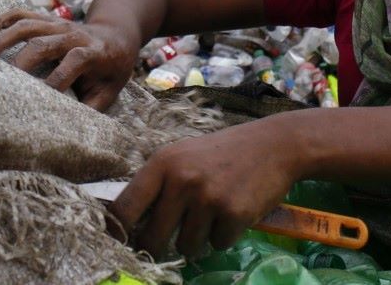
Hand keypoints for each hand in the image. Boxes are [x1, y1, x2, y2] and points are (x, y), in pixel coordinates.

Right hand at [0, 8, 139, 110]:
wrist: (116, 34)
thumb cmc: (111, 69)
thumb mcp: (111, 90)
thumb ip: (93, 106)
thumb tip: (69, 127)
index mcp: (95, 52)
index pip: (76, 60)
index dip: (58, 78)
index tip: (39, 97)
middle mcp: (74, 34)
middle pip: (44, 42)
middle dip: (22, 61)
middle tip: (2, 79)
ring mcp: (58, 23)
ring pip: (27, 24)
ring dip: (4, 37)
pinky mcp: (46, 18)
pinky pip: (20, 13)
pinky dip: (0, 21)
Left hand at [110, 117, 304, 259]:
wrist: (273, 145)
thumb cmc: (223, 153)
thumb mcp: (183, 156)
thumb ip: (158, 184)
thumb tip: (126, 221)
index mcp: (162, 163)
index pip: (124, 207)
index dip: (117, 231)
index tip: (118, 243)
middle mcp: (182, 180)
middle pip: (152, 238)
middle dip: (158, 246)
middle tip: (170, 237)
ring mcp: (208, 197)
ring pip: (186, 246)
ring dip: (197, 239)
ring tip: (212, 213)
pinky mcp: (234, 213)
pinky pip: (217, 244)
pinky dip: (224, 236)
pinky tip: (233, 212)